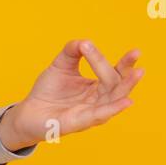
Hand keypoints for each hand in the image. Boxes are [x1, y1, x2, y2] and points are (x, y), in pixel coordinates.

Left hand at [2, 39, 143, 147]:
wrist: (28, 112)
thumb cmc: (48, 90)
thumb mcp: (61, 65)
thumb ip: (72, 50)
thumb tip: (84, 41)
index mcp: (97, 87)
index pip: (115, 73)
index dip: (126, 63)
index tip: (137, 52)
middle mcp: (98, 101)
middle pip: (118, 86)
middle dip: (129, 73)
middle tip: (138, 59)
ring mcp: (90, 113)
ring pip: (113, 100)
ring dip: (126, 87)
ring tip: (137, 73)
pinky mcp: (79, 123)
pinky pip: (98, 115)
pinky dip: (112, 109)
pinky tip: (126, 102)